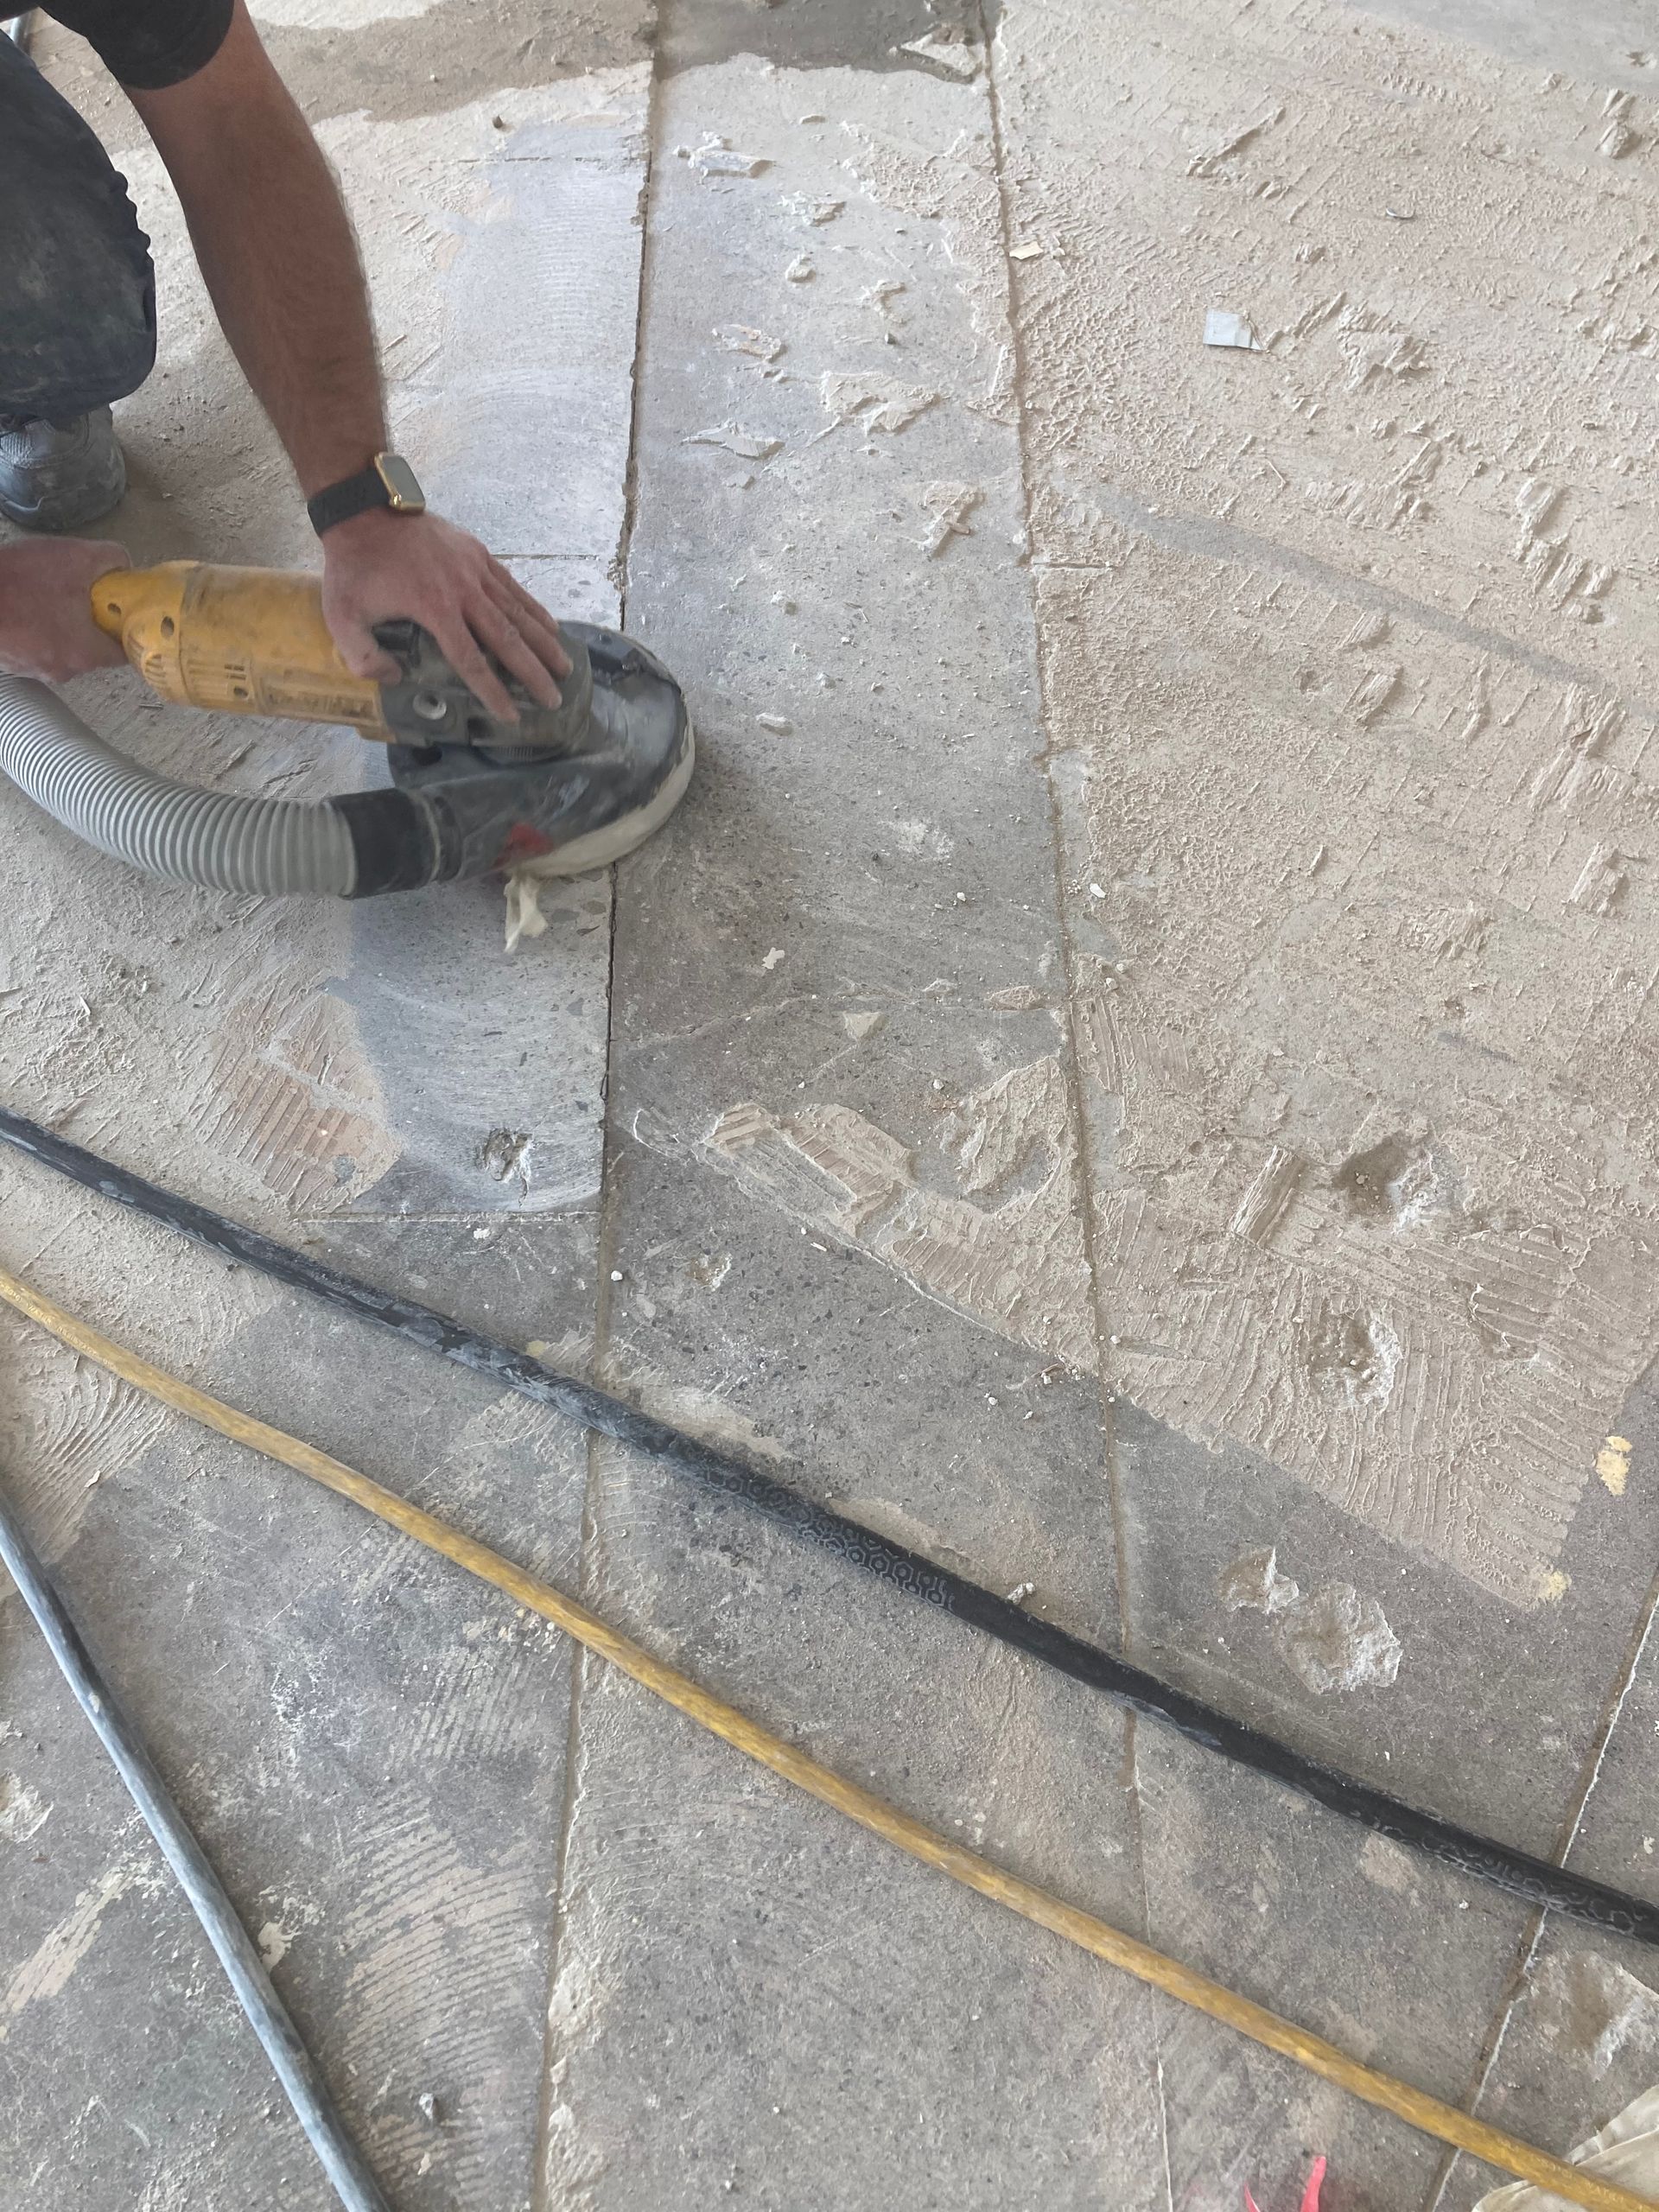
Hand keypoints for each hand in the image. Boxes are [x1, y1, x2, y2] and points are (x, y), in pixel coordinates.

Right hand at [0, 538, 130, 681]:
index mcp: (85, 654)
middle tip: (80, 592)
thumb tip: (124, 567)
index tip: (122, 609)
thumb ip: (111, 559)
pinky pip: (34, 645)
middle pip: (91, 649)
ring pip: (61, 647)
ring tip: (45, 594)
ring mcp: (33, 670)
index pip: (123, 653)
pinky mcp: (11, 663)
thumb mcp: (75, 557)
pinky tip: (24, 604)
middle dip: (90, 622)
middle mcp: (63, 671)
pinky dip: (35, 627)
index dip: (126, 629)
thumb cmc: (20, 580)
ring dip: (60, 624)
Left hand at [320, 508, 571, 722]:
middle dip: (533, 672)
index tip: (511, 715)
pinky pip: (513, 587)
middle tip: (554, 698)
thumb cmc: (353, 566)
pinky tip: (551, 627)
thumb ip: (362, 656)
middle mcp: (464, 591)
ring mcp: (475, 570)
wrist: (364, 510)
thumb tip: (394, 680)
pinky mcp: (478, 554)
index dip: (492, 691)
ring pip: (518, 612)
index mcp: (434, 609)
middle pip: (507, 639)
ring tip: (564, 668)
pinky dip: (534, 609)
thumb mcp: (341, 616)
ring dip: (544, 643)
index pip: (471, 660)